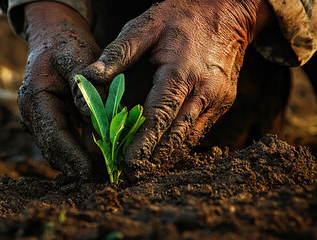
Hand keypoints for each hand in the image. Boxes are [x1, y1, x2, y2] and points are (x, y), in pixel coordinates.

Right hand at [18, 2, 100, 180]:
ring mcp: (39, 118)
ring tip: (102, 175)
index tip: (89, 174)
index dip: (71, 157)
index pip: (53, 135)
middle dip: (74, 166)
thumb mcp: (78, 57)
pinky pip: (64, 141)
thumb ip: (85, 88)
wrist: (54, 34)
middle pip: (53, 148)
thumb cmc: (66, 43)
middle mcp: (32, 112)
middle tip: (101, 180)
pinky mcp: (51, 119)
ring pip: (58, 149)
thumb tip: (97, 118)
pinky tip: (98, 160)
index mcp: (35, 98)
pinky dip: (79, 152)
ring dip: (77, 162)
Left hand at [84, 0, 272, 179]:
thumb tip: (88, 77)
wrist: (228, 11)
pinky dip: (181, 144)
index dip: (144, 142)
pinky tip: (164, 153)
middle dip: (154, 158)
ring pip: (190, 137)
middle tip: (130, 174)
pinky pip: (200, 130)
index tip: (127, 162)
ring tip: (144, 170)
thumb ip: (118, 52)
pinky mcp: (223, 103)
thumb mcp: (146, 25)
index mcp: (181, 71)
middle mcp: (204, 90)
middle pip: (177, 134)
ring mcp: (218, 99)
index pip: (160, 115)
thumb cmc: (182, 16)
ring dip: (167, 156)